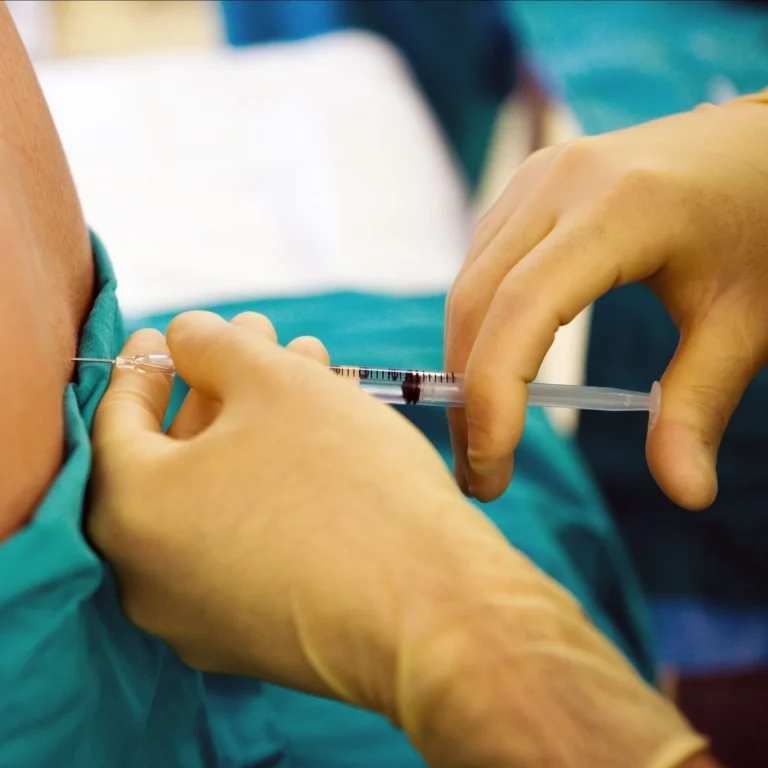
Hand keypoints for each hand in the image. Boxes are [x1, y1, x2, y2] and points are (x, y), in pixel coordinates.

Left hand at [89, 311, 704, 766]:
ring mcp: (201, 616)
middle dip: (223, 385)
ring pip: (219, 496)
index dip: (145, 364)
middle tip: (258, 339)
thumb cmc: (347, 483)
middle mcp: (149, 577)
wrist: (434, 613)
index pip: (115, 420)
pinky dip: (271, 482)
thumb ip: (212, 345)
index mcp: (132, 513)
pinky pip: (246, 540)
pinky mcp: (255, 635)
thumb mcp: (276, 385)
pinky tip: (320, 436)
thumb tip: (182, 336)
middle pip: (178, 456)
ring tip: (306, 370)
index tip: (167, 333)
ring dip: (257, 426)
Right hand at [446, 92, 767, 508]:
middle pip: (478, 300)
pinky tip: (494, 372)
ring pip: (468, 285)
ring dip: (464, 366)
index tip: (491, 466)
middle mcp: (560, 183)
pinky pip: (480, 266)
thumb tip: (686, 493)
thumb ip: (700, 405)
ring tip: (483, 435)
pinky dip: (478, 329)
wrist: (756, 149)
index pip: (525, 306)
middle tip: (483, 474)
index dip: (494, 391)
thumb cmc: (763, 227)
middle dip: (467, 396)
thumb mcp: (745, 322)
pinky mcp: (527, 190)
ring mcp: (536, 180)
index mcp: (621, 207)